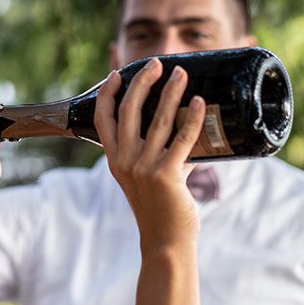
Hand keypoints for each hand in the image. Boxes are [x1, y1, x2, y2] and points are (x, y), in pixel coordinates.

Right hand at [93, 59, 205, 242]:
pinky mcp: (167, 175)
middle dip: (143, 81)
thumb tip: (182, 128)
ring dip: (171, 92)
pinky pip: (182, 139)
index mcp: (114, 160)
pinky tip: (200, 103)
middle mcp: (125, 161)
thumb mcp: (144, 178)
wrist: (166, 241)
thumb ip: (156, 152)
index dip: (108, 93)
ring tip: (182, 74)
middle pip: (128, 110)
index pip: (103, 118)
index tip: (117, 74)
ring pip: (157, 120)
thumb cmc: (159, 208)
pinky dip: (192, 118)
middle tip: (158, 63)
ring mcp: (145, 168)